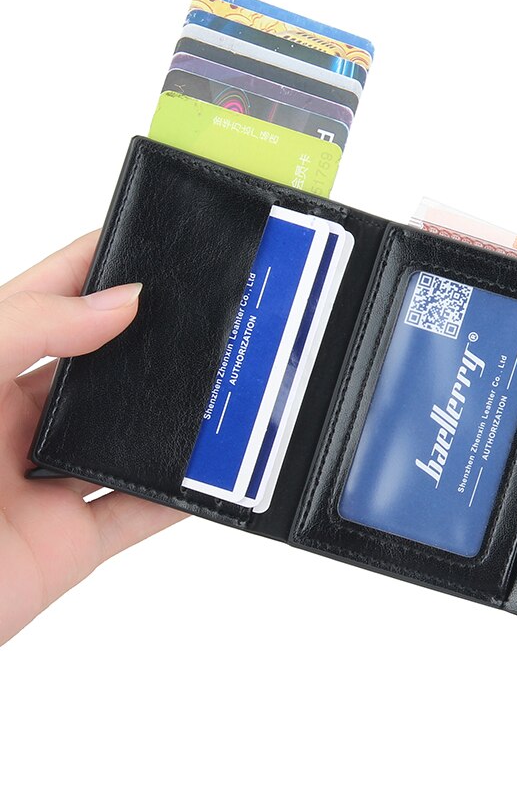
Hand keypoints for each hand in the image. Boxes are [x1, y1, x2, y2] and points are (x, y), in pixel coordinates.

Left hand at [0, 233, 184, 645]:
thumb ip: (26, 330)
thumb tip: (121, 300)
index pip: (44, 303)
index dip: (93, 268)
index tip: (154, 239)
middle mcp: (12, 425)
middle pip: (101, 371)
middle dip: (151, 343)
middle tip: (209, 313)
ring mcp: (45, 486)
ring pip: (130, 441)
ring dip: (176, 418)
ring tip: (226, 383)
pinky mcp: (70, 546)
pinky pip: (143, 513)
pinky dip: (185, 494)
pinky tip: (220, 465)